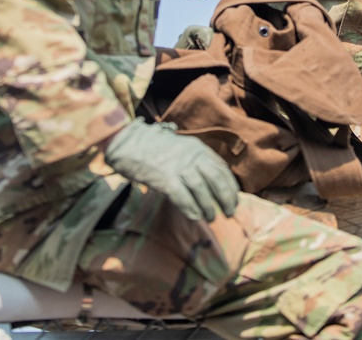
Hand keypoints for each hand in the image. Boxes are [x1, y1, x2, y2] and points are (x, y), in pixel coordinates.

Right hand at [104, 118, 238, 221]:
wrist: (127, 144)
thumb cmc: (153, 149)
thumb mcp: (180, 148)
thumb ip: (195, 161)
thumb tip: (210, 183)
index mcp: (197, 148)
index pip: (221, 168)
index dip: (230, 186)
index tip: (234, 199)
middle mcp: (191, 156)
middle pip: (216, 179)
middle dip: (226, 198)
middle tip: (229, 212)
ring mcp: (178, 166)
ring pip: (201, 189)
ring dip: (208, 206)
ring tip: (211, 218)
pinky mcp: (164, 177)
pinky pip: (182, 196)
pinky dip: (191, 208)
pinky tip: (196, 217)